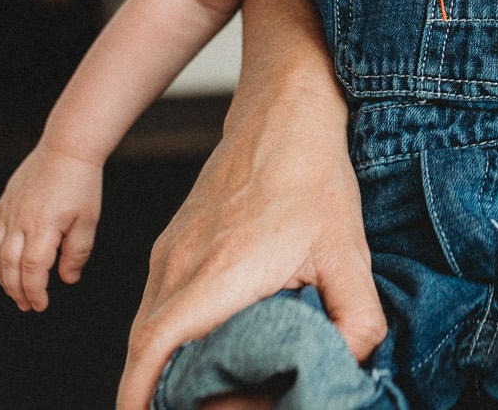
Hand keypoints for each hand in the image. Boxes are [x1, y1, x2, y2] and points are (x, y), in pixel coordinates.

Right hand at [0, 142, 102, 312]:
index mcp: (42, 229)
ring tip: (13, 289)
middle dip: (17, 290)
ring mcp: (8, 212)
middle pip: (10, 267)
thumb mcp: (88, 221)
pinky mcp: (4, 202)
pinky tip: (2, 260)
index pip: (32, 271)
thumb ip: (77, 253)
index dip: (34, 291)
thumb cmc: (82, 184)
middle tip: (26, 305)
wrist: (66, 148)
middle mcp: (19, 223)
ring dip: (2, 276)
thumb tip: (67, 279)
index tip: (41, 305)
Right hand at [116, 0, 384, 409]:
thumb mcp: (350, 257)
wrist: (284, 115)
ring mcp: (168, 250)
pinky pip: (155, 301)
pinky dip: (169, 334)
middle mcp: (179, 264)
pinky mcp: (171, 240)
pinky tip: (210, 344)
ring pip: (147, 327)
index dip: (141, 397)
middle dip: (164, 393)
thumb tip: (350, 367)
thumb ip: (356, 322)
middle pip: (144, 351)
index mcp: (218, 275)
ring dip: (166, 365)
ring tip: (219, 384)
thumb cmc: (313, 182)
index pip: (152, 351)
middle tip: (219, 405)